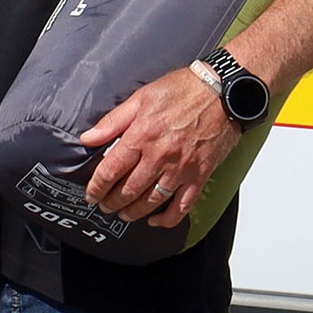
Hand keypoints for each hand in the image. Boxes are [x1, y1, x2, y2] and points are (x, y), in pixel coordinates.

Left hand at [80, 66, 241, 227]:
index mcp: (142, 136)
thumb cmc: (183, 90)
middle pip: (129, 190)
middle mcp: (160, 156)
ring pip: (152, 201)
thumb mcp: (140, 98)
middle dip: (112, 203)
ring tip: (124, 215)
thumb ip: (112, 122)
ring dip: (134, 212)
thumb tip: (88, 138)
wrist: (224, 92)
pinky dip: (167, 219)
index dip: (96, 187)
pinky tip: (156, 221)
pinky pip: (182, 205)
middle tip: (104, 207)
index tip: (91, 194)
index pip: (111, 171)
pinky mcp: (200, 175)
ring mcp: (181, 169)